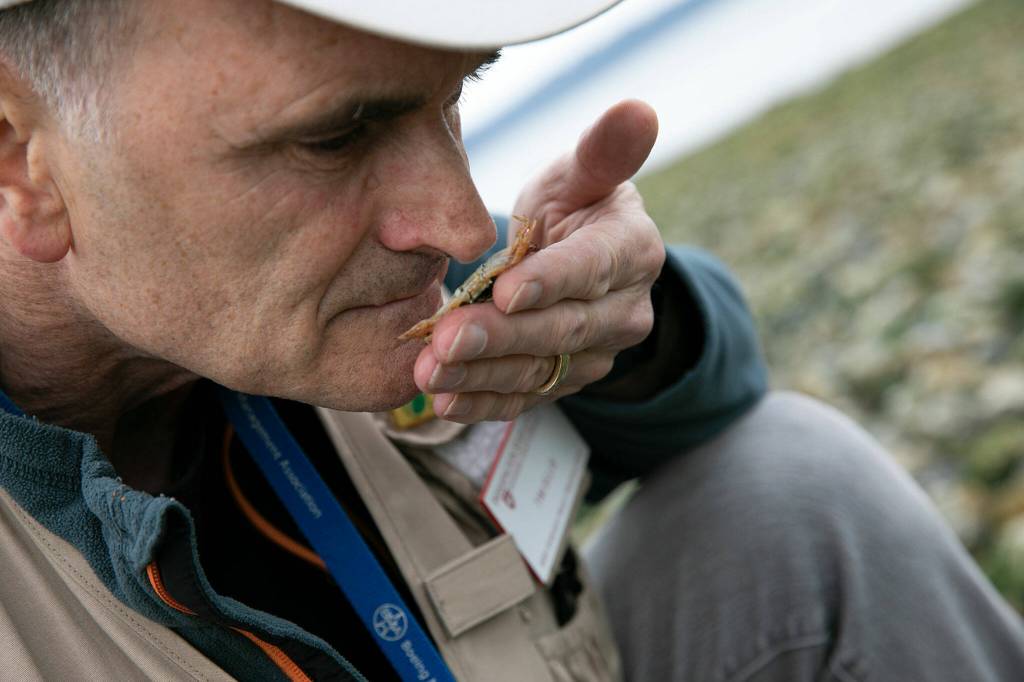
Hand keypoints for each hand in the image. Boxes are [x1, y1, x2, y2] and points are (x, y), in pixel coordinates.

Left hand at [413, 100, 664, 421]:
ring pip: (537, 370)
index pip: (592, 269)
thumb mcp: (583, 174)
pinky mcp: (563, 380)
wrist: (576, 258)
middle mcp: (623, 312)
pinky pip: (523, 399)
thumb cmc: (575, 204)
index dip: (552, 280)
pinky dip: (482, 403)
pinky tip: (443, 401)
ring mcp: (594, 355)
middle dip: (501, 336)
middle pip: (561, 329)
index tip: (506, 288)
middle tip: (447, 339)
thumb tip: (639, 109)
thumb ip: (603, 151)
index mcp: (632, 252)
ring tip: (429, 373)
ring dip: (481, 375)